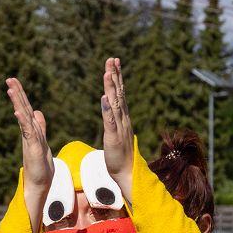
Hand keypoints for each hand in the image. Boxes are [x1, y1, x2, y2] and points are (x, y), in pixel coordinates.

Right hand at [7, 78, 53, 232]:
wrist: (39, 183)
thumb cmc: (40, 165)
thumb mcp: (42, 141)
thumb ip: (39, 126)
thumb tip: (38, 112)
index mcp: (31, 129)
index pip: (26, 108)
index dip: (21, 94)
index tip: (14, 81)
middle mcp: (28, 132)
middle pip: (22, 109)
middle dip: (17, 93)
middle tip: (9, 79)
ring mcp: (29, 139)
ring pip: (23, 117)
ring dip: (17, 103)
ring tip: (10, 89)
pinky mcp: (32, 147)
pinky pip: (27, 132)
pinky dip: (23, 121)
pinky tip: (18, 112)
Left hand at [99, 58, 134, 200]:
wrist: (128, 173)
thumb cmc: (120, 155)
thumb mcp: (116, 133)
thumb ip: (115, 121)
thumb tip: (112, 110)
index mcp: (122, 117)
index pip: (120, 93)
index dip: (117, 77)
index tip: (114, 62)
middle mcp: (123, 119)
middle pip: (119, 94)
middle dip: (115, 76)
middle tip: (112, 59)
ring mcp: (119, 127)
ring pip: (115, 104)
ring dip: (111, 88)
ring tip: (107, 73)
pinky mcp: (113, 137)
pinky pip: (110, 121)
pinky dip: (107, 109)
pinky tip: (104, 98)